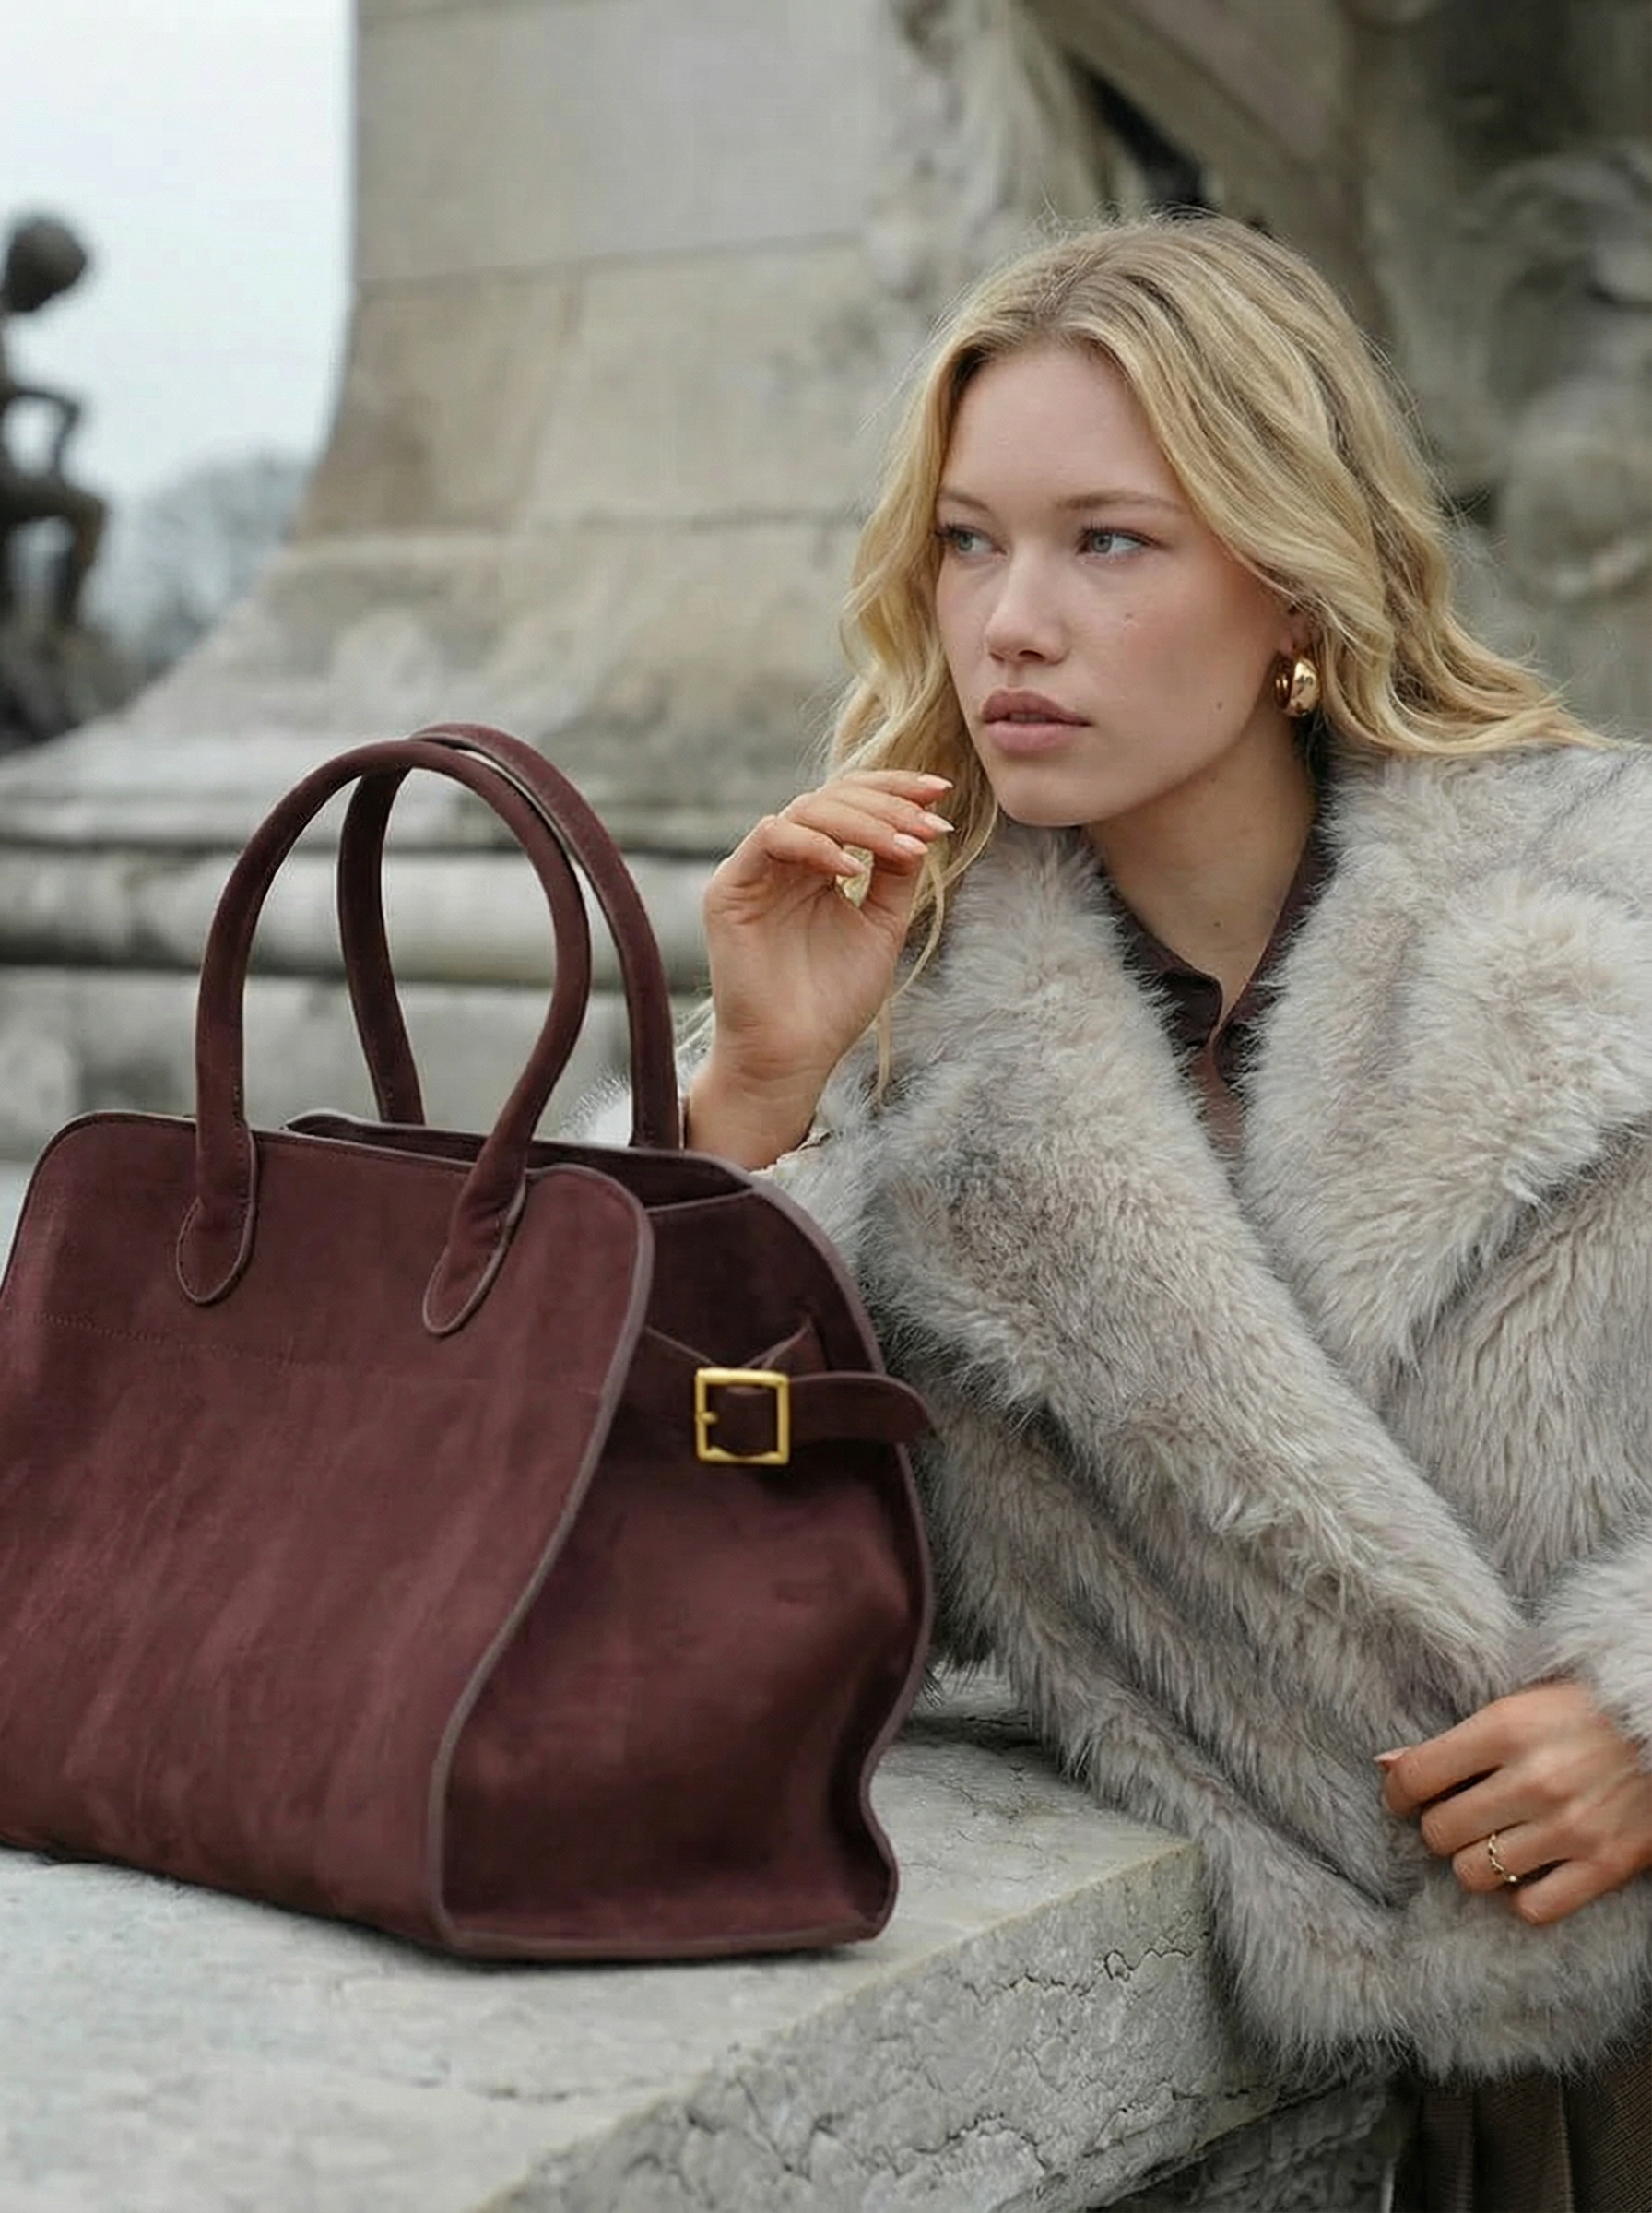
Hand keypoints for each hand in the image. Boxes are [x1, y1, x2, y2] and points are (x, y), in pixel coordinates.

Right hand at [690, 771, 952, 1165]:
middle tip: (929, 824)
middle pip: (831, 798)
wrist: (793, 1057)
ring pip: (804, 810)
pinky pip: (772, 839)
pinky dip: (817, 846)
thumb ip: (896, 876)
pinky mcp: (729, 890)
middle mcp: (782, 861)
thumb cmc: (833, 1002)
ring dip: (862, 821)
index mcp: (815, 866)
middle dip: (887, 804)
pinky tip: (854, 871)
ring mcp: (753, 872)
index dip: (895, 791)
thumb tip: (923, 825)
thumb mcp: (881, 927)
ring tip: (905, 847)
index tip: (941, 794)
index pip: (851, 805)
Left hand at [1380, 1681, 1651, 1924]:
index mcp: (1506, 1728)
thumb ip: (1455, 1739)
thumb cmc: (1587, 1710)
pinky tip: (1526, 1871)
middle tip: (1455, 1819)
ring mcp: (1571, 1827)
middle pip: (1440, 1832)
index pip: (1416, 1777)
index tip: (1404, 1798)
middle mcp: (1534, 1780)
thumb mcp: (1519, 1705)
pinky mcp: (1606, 1865)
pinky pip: (1533, 1908)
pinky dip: (1521, 1897)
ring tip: (1488, 1844)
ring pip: (1475, 1875)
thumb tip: (1387, 1765)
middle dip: (1438, 1828)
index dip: (1399, 1794)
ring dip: (1473, 1864)